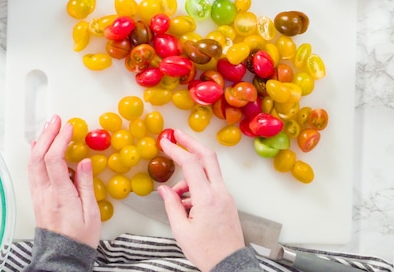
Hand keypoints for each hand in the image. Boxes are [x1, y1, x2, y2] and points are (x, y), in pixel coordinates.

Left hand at [28, 114, 100, 248]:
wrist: (62, 257)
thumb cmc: (80, 238)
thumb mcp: (90, 212)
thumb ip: (85, 185)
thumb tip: (83, 162)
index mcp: (60, 195)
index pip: (54, 160)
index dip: (60, 139)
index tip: (69, 127)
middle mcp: (45, 193)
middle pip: (38, 156)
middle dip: (47, 134)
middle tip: (56, 120)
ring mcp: (38, 194)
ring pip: (32, 162)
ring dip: (40, 142)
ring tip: (49, 128)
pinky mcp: (37, 197)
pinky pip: (33, 170)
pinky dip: (36, 154)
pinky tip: (39, 147)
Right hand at [158, 129, 244, 271]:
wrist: (228, 264)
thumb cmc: (206, 251)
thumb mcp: (181, 230)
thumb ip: (171, 205)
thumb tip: (164, 190)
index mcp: (207, 198)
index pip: (191, 164)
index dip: (176, 150)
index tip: (165, 142)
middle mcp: (220, 193)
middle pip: (208, 157)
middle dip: (192, 143)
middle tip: (177, 135)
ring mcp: (225, 196)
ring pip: (208, 171)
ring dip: (190, 174)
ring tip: (176, 196)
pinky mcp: (226, 202)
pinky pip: (210, 184)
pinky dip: (197, 185)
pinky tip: (186, 203)